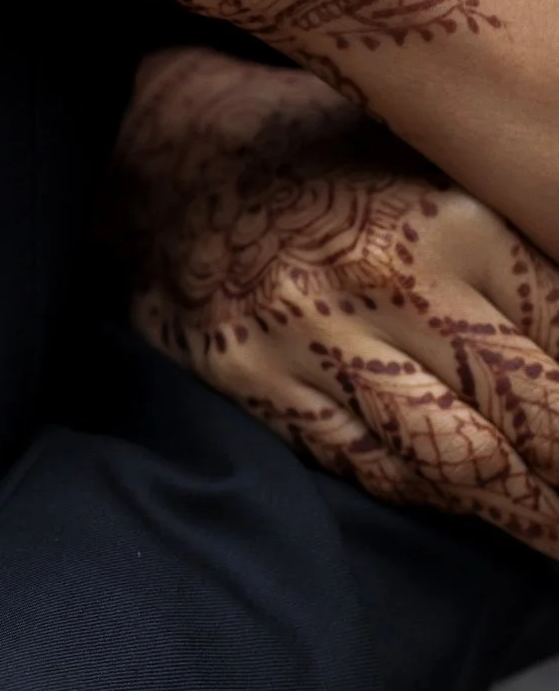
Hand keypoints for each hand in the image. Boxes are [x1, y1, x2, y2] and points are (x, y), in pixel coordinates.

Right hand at [119, 44, 558, 555]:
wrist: (170, 151)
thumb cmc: (321, 154)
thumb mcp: (433, 164)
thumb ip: (510, 244)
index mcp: (452, 221)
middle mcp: (387, 282)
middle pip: (528, 412)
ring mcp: (314, 337)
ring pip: (452, 458)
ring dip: (524, 512)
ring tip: (557, 539)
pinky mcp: (256, 378)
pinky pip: (365, 462)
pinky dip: (428, 494)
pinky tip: (469, 509)